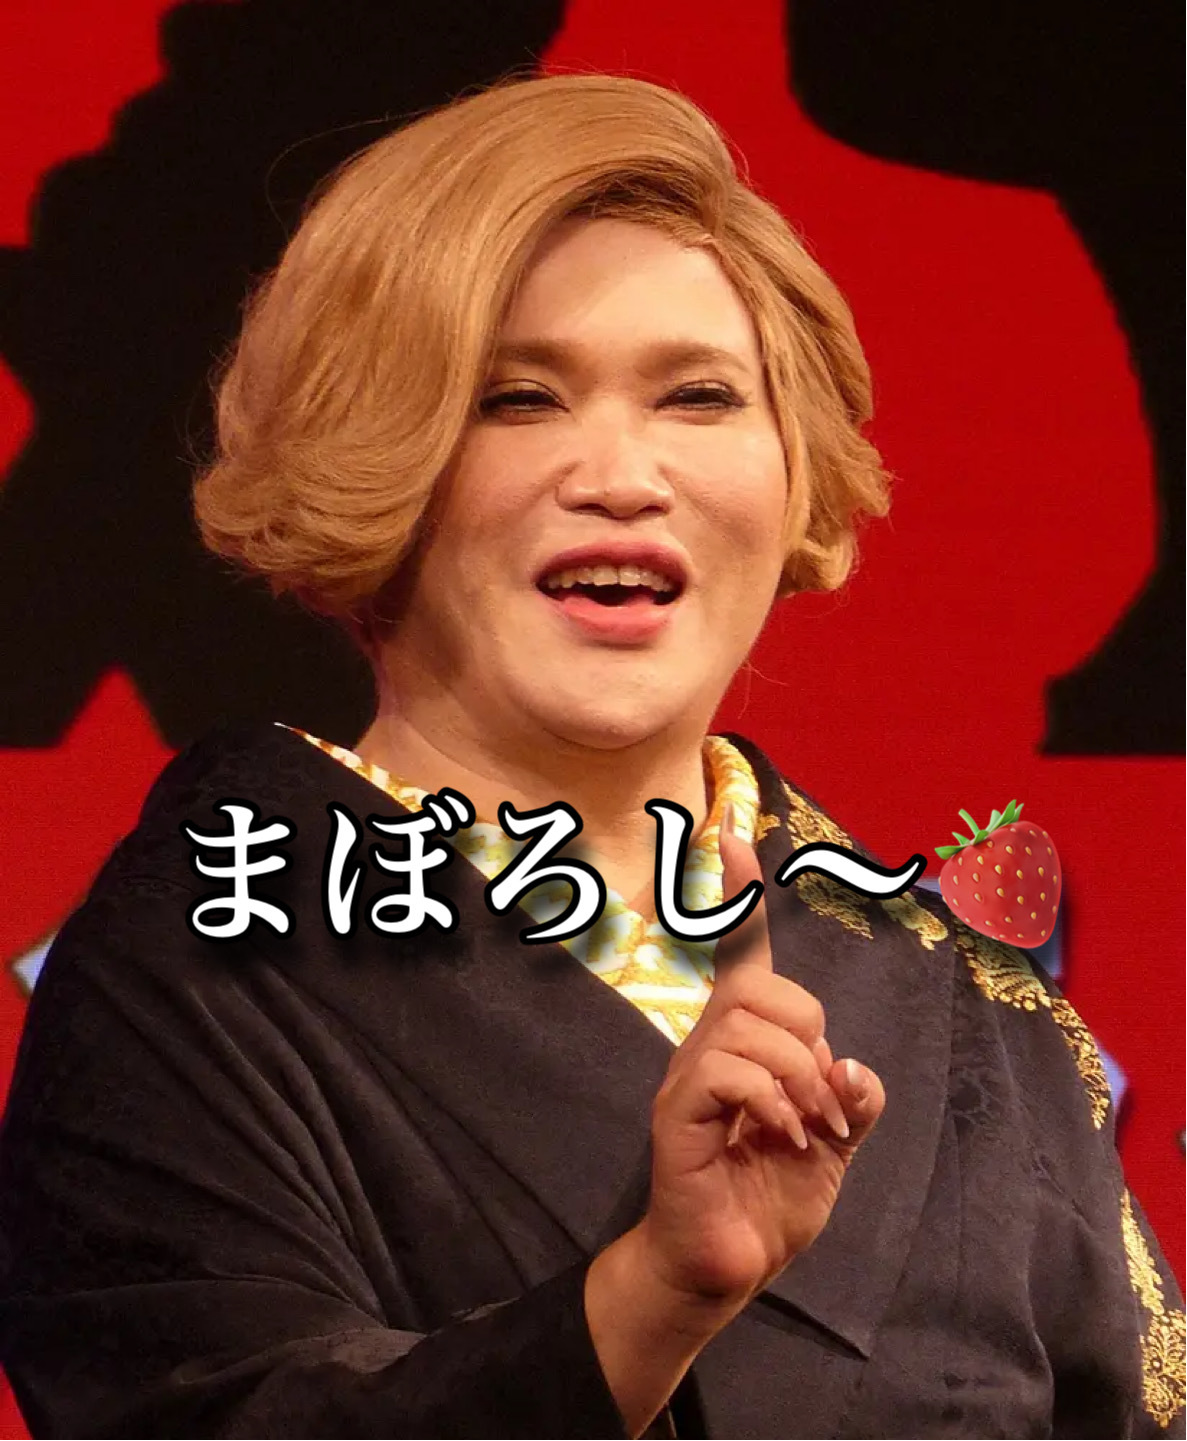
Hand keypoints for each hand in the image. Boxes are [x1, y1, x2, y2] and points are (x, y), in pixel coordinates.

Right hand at [637, 808, 884, 1309]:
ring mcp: (688, 1078)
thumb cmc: (769, 1198)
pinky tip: (784, 1141)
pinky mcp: (678, 1116)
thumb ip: (852, 1099)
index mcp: (744, 1042)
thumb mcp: (833, 1145)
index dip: (742, 894)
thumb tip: (851, 1066)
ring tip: (808, 1131)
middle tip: (823, 1103)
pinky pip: (729, 1072)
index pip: (743, 953)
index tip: (733, 832)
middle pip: (762, 988)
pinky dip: (774, 1103)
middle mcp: (708, 1046)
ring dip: (800, 1079)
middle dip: (810, 1036)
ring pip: (749, 1027)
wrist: (726, 1265)